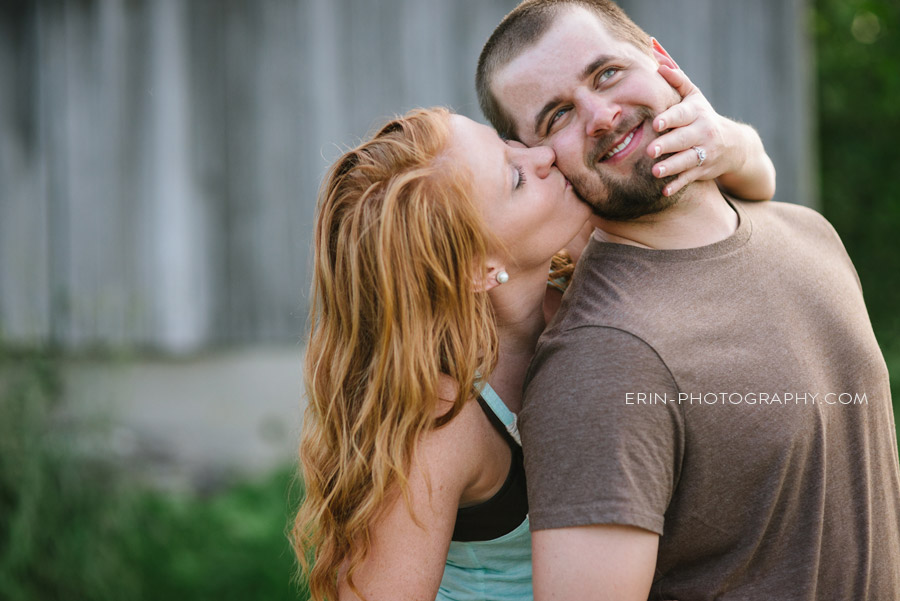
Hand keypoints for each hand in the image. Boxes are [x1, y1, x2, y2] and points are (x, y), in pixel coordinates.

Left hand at [648, 65, 746, 196]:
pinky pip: (689, 179)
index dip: (670, 119)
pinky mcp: (702, 170)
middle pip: (683, 139)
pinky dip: (677, 186)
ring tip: (656, 172)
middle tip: (651, 150)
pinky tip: (664, 192)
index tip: (656, 123)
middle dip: (667, 144)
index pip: (682, 115)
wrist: (733, 145)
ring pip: (686, 161)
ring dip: (671, 167)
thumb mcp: (693, 96)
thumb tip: (656, 57)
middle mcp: (702, 132)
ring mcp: (703, 153)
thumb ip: (675, 78)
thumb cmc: (702, 115)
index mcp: (697, 113)